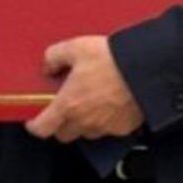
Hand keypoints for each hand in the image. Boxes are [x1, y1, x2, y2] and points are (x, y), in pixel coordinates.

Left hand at [25, 35, 142, 143]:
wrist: (147, 69)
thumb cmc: (112, 60)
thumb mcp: (76, 48)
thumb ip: (54, 57)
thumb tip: (47, 66)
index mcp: (68, 105)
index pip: (42, 128)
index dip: (35, 126)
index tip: (34, 122)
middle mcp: (85, 121)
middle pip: (63, 135)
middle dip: (59, 125)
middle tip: (63, 109)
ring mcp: (105, 127)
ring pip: (87, 133)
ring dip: (83, 123)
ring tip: (89, 104)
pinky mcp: (124, 128)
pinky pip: (109, 130)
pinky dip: (106, 122)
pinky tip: (109, 105)